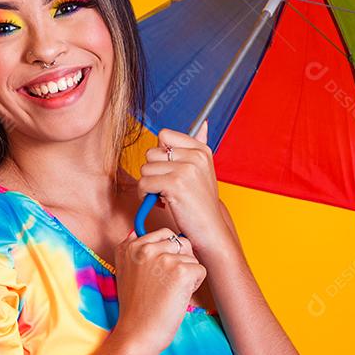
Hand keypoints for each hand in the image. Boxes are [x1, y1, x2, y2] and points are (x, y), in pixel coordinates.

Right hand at [113, 227, 206, 354]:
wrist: (138, 332)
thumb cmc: (136, 306)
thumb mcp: (124, 271)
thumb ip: (133, 249)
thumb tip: (137, 230)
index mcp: (129, 246)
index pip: (163, 234)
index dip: (167, 254)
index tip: (157, 274)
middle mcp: (144, 247)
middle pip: (180, 242)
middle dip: (179, 261)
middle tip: (164, 285)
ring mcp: (163, 258)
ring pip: (191, 256)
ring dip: (187, 274)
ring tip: (170, 292)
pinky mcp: (181, 271)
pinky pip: (200, 270)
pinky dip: (195, 285)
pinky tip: (178, 296)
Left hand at [138, 119, 231, 256]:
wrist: (210, 230)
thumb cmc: (201, 202)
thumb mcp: (203, 170)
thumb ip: (197, 146)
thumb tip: (202, 124)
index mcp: (201, 149)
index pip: (163, 135)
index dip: (160, 155)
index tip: (169, 170)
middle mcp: (195, 156)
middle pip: (151, 153)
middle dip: (152, 172)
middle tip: (165, 188)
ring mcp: (186, 169)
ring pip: (145, 169)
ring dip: (148, 185)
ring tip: (163, 196)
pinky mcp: (175, 184)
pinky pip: (144, 183)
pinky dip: (146, 196)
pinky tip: (160, 203)